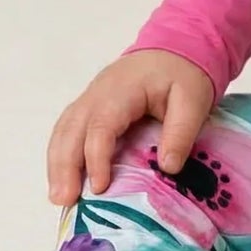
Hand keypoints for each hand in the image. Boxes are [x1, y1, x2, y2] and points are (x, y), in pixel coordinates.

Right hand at [46, 49, 215, 205]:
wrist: (174, 50)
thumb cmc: (182, 75)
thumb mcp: (193, 100)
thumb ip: (182, 131)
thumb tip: (168, 167)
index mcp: (122, 90)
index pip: (101, 125)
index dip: (97, 158)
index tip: (99, 187)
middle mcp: (97, 94)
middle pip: (71, 129)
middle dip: (64, 166)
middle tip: (64, 200)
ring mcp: (89, 99)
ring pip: (63, 131)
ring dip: (57, 164)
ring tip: (59, 198)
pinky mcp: (89, 108)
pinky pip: (67, 131)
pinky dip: (61, 156)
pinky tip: (63, 180)